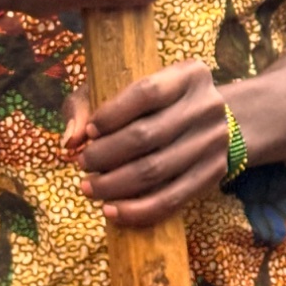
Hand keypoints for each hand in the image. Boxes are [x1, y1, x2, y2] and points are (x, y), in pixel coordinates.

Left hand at [62, 59, 229, 227]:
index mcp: (189, 75)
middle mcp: (208, 105)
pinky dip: (137, 210)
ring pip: (155, 170)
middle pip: (147, 135)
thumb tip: (71, 140)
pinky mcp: (214, 172)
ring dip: (113, 185)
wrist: (208, 121)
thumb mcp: (125, 87)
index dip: (111, 114)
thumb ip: (89, 104)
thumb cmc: (155, 103)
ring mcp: (214, 141)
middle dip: (105, 155)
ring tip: (89, 188)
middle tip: (82, 164)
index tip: (89, 132)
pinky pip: (171, 199)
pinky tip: (110, 211)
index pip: (146, 92)